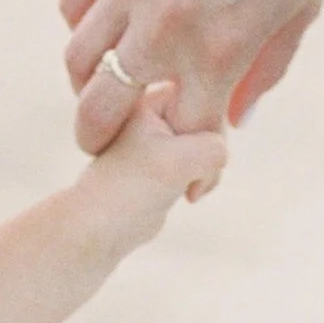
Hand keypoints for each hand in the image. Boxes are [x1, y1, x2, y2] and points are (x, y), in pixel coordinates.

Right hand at [60, 0, 323, 153]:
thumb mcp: (303, 5)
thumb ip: (266, 70)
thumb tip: (233, 122)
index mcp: (220, 47)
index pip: (183, 139)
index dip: (188, 170)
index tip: (192, 179)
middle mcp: (166, 23)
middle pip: (103, 116)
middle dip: (102, 143)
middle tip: (109, 143)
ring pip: (78, 63)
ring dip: (86, 89)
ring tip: (103, 88)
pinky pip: (74, 7)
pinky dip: (83, 28)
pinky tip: (106, 28)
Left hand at [81, 81, 229, 245]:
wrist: (101, 228)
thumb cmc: (131, 189)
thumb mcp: (183, 159)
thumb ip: (217, 143)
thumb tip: (221, 153)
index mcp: (150, 96)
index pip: (204, 94)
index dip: (206, 128)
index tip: (182, 155)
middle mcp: (155, 109)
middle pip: (210, 120)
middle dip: (207, 153)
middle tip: (186, 176)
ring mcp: (162, 133)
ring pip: (210, 143)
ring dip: (206, 169)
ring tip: (185, 187)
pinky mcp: (167, 157)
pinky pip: (203, 160)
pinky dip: (201, 179)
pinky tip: (187, 193)